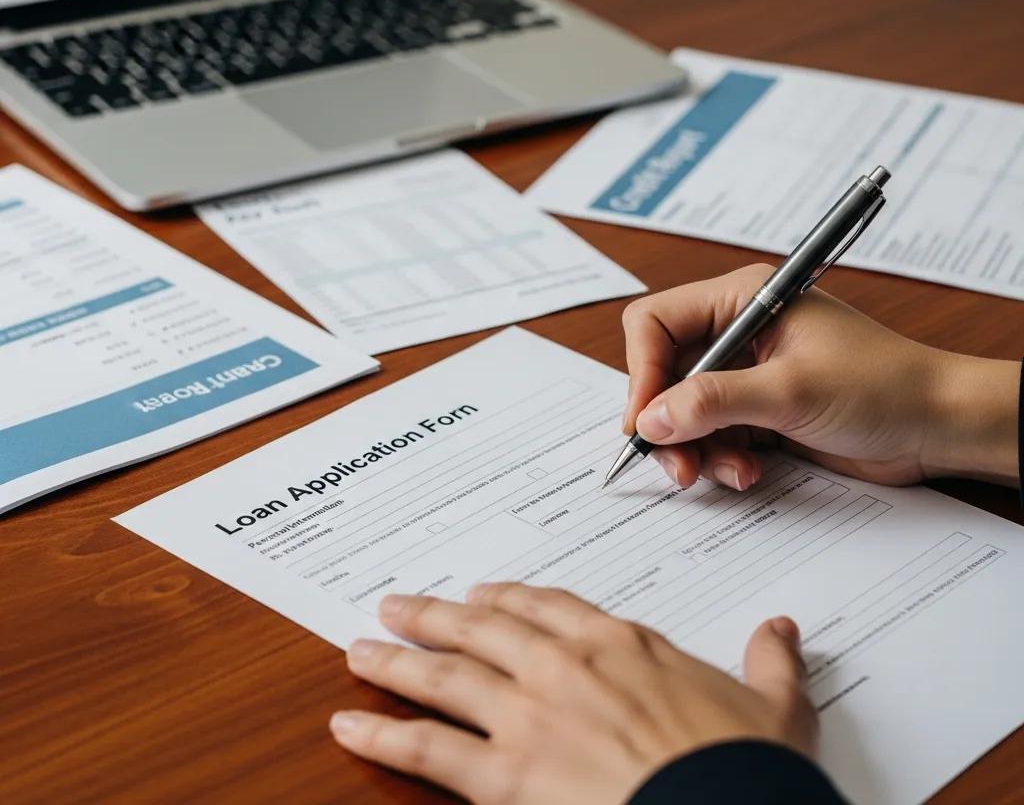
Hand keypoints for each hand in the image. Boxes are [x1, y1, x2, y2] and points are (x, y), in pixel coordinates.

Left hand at [331, 585, 815, 804]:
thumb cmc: (743, 769)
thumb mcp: (774, 709)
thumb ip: (770, 663)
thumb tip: (781, 631)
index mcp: (621, 645)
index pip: (549, 606)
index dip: (509, 599)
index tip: (483, 596)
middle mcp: (564, 668)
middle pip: (483, 628)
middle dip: (434, 616)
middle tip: (397, 604)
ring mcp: (528, 717)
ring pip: (445, 676)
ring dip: (397, 661)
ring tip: (361, 648)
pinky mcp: (504, 776)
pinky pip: (429, 749)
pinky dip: (384, 735)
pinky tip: (351, 725)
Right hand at [622, 264, 1019, 490]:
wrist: (939, 426)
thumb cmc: (883, 386)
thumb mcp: (791, 391)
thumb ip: (714, 402)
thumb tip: (651, 418)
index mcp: (742, 299)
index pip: (656, 322)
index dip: (643, 371)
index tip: (646, 420)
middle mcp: (736, 331)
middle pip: (663, 372)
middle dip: (667, 420)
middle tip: (676, 464)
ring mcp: (746, 373)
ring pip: (682, 410)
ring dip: (695, 448)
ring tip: (728, 472)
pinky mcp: (757, 410)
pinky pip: (711, 434)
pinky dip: (719, 458)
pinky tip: (748, 472)